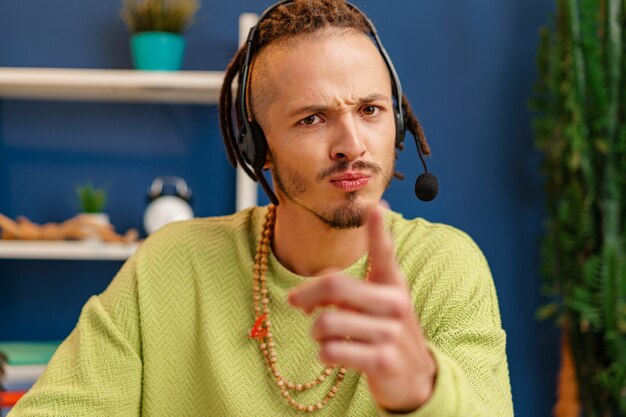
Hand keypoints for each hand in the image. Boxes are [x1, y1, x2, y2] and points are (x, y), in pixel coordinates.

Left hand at [288, 207, 436, 411]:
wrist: (415, 379)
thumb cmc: (384, 332)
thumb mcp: (373, 306)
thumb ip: (345, 291)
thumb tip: (301, 295)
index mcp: (393, 284)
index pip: (384, 252)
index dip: (378, 230)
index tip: (376, 206)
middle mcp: (395, 303)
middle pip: (335, 284)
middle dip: (305, 294)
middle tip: (295, 302)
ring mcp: (391, 333)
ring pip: (326, 323)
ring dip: (316, 333)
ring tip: (325, 338)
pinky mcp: (382, 361)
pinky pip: (331, 351)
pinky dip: (324, 354)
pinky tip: (334, 355)